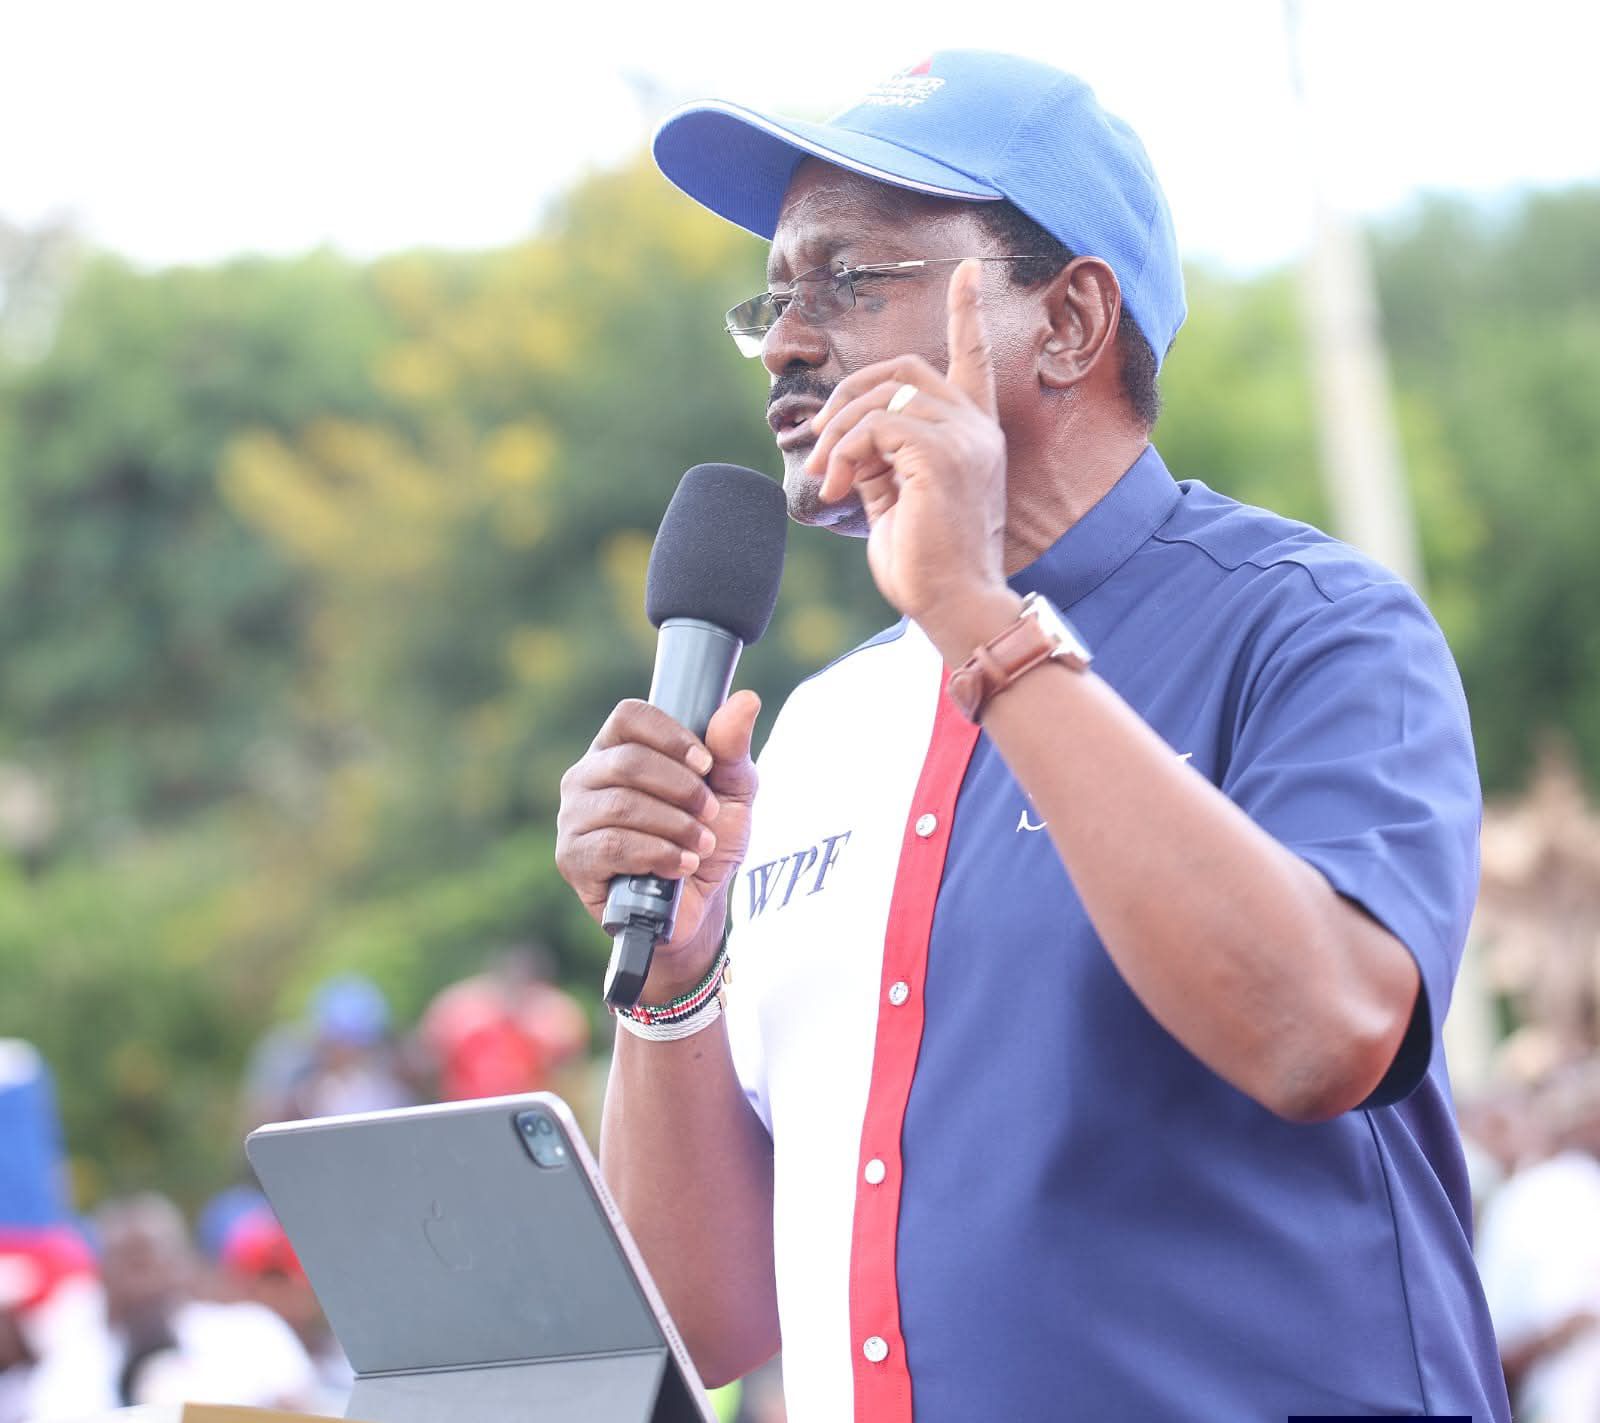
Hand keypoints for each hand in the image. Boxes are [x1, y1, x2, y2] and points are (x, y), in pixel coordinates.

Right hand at [555, 692, 760, 991]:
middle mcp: (586, 777)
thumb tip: (746, 699)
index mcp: (617, 749)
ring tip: (701, 845)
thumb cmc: (708, 840)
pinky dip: (656, 854)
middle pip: (628, 761)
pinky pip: (611, 845)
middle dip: (682, 789)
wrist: (698, 908)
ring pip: (622, 804)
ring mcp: (573, 818)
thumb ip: (732, 748)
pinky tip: (681, 866)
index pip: (630, 716)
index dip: (671, 736)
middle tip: (710, 814)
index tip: (706, 764)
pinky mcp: (572, 858)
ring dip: (674, 825)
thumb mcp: (732, 792)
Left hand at [805, 258, 1009, 650]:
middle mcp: (976, 428)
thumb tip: (847, 438)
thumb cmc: (927, 564)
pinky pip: (875, 427)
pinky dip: (845, 453)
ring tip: (827, 479)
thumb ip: (885, 457)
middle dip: (850, 396)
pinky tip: (838, 489)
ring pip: (882, 398)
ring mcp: (963, 438)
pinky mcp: (941, 455)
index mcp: (974, 435)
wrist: (953, 604)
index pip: (974, 359)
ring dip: (838, 435)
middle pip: (904, 369)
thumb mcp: (901, 498)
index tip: (970, 270)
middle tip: (822, 445)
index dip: (968, 312)